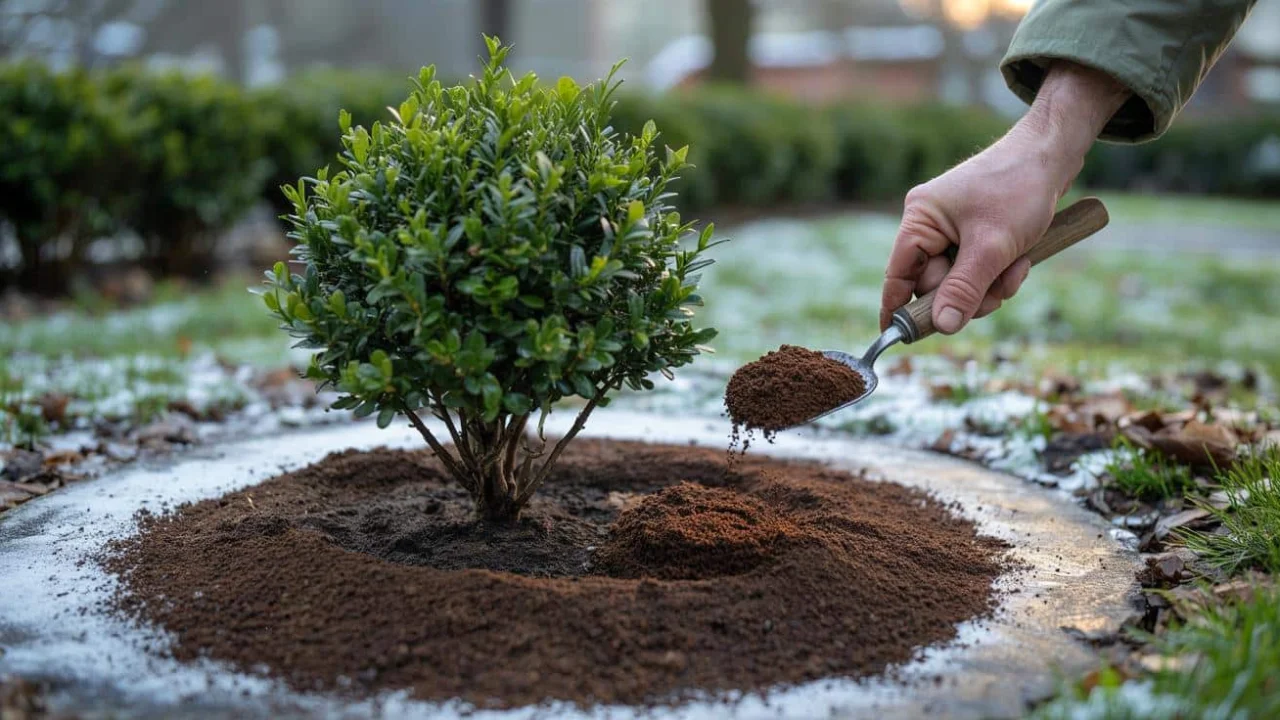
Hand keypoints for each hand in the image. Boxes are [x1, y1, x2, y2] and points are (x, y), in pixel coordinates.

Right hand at [879, 62, 1129, 334]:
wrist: (1055, 153)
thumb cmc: (1020, 188)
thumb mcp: (992, 247)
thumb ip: (964, 289)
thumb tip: (942, 327)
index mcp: (920, 219)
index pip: (898, 274)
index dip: (898, 307)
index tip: (895, 338)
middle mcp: (930, 224)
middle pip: (933, 284)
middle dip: (967, 294)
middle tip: (995, 295)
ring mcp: (953, 228)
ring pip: (960, 281)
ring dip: (990, 286)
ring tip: (1016, 268)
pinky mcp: (976, 232)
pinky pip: (978, 269)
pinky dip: (999, 273)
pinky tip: (1021, 261)